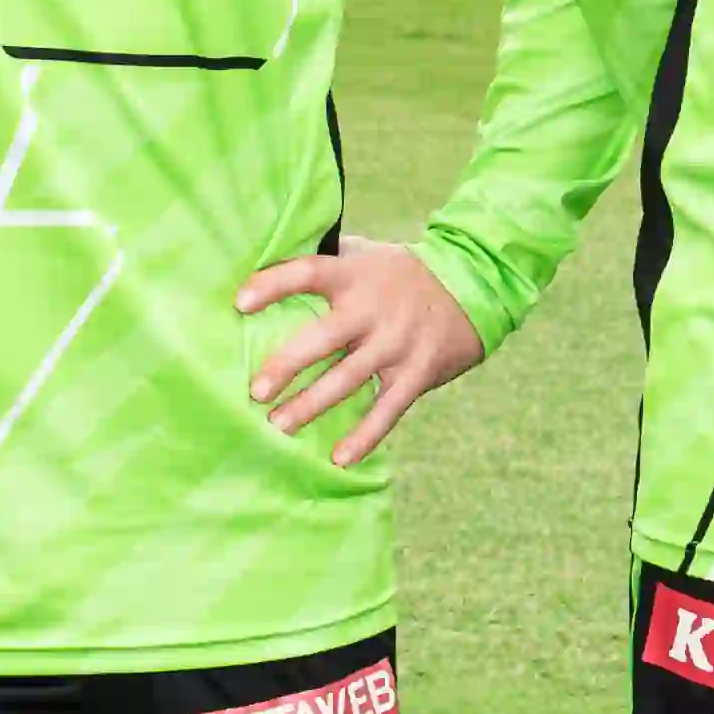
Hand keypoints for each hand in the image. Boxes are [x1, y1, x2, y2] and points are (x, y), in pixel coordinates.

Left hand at [237, 241, 488, 467]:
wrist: (473, 287)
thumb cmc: (398, 273)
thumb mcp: (364, 254)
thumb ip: (325, 258)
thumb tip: (265, 258)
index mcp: (354, 274)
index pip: (307, 273)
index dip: (273, 285)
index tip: (240, 302)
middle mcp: (373, 309)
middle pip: (324, 338)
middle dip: (288, 365)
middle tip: (256, 391)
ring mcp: (397, 343)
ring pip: (348, 379)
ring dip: (312, 405)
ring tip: (279, 425)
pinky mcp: (417, 373)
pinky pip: (387, 410)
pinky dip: (365, 436)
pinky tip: (340, 459)